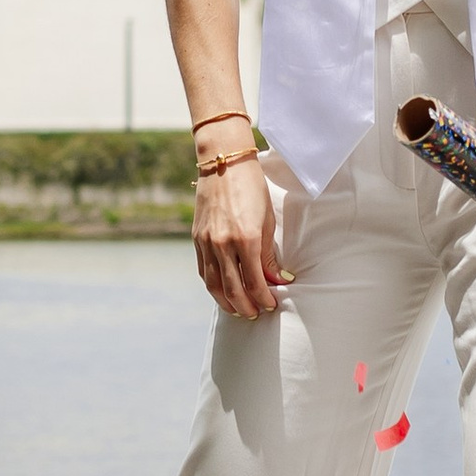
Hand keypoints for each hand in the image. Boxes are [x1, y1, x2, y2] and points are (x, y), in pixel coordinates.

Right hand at [193, 153, 285, 318]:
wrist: (224, 163)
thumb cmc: (252, 188)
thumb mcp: (267, 221)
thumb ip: (269, 254)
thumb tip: (278, 279)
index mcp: (246, 238)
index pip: (255, 282)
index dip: (264, 298)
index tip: (272, 303)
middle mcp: (223, 244)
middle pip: (233, 290)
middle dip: (247, 306)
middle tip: (256, 313)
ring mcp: (207, 242)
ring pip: (214, 285)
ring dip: (227, 302)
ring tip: (239, 310)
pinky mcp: (197, 238)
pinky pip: (203, 271)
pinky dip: (213, 286)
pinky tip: (222, 292)